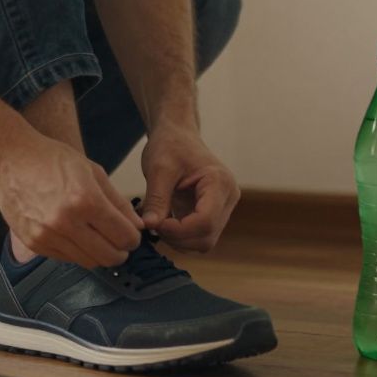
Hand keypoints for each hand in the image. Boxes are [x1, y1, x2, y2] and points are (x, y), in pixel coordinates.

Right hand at [0, 131, 142, 266]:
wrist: (9, 160)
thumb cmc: (50, 159)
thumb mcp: (92, 171)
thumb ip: (117, 201)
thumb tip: (137, 226)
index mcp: (85, 200)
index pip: (125, 236)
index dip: (133, 237)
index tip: (131, 233)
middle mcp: (66, 222)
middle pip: (109, 257)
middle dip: (120, 251)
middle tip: (118, 240)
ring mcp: (47, 235)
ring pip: (89, 262)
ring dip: (98, 253)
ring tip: (96, 236)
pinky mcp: (34, 243)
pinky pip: (66, 259)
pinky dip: (76, 251)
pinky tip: (74, 234)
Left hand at [140, 125, 239, 251]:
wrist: (177, 135)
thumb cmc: (170, 145)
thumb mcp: (159, 169)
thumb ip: (156, 198)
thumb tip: (149, 226)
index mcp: (219, 183)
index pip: (205, 221)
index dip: (178, 230)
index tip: (154, 223)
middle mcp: (227, 198)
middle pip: (207, 236)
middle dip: (177, 237)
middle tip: (152, 223)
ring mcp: (222, 208)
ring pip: (203, 241)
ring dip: (178, 240)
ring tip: (156, 221)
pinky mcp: (212, 214)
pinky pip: (198, 236)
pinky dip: (179, 236)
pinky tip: (163, 222)